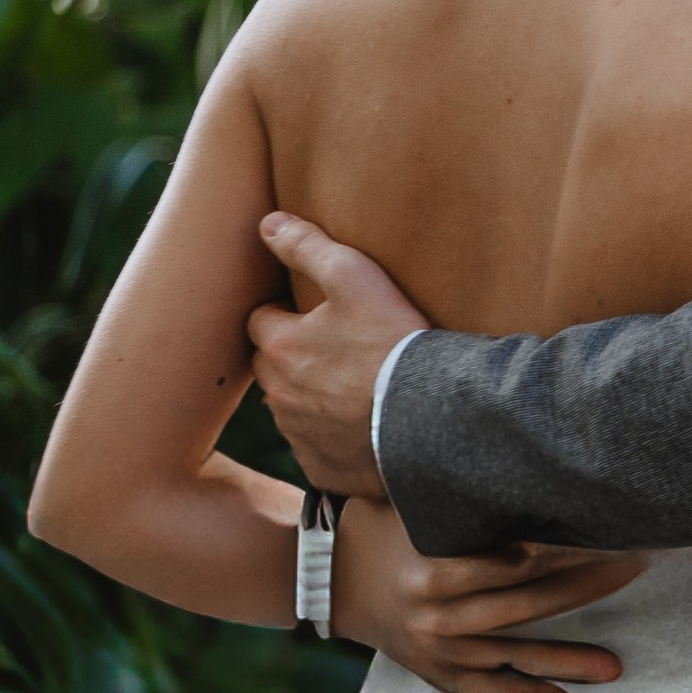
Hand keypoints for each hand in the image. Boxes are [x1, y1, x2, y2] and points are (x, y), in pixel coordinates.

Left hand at [248, 212, 426, 497]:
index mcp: (281, 348)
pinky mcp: (323, 469)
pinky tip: (362, 425)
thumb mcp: (355, 277)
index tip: (312, 313)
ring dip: (309, 397)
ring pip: (291, 409)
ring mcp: (299, 436)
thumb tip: (267, 223)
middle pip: (271, 368)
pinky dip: (331, 437)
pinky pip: (316, 450)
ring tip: (352, 388)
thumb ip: (308, 246)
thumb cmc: (393, 341)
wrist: (431, 416)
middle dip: (291, 357)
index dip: (284, 313)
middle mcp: (279, 396)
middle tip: (332, 348)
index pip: (260, 321)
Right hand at [330, 497, 647, 692]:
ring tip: (617, 666)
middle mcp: (439, 616)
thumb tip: (531, 454)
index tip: (614, 532)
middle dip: (589, 587)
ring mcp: (439, 650)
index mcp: (436, 570)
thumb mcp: (414, 500)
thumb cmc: (380, 522)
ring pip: (515, 655)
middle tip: (638, 568)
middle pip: (530, 604)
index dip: (572, 547)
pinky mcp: (436, 672)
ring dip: (568, 659)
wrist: (325, 575)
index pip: (521, 560)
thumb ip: (465, 493)